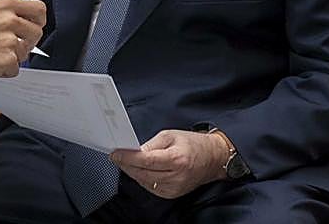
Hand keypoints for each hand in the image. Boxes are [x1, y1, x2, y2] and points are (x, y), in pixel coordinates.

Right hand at [0, 0, 46, 80]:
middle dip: (26, 41)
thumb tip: (18, 20)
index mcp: (4, 5)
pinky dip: (3, 70)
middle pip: (36, 32)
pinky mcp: (6, 60)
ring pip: (25, 53)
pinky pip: (15, 69)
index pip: (39, 9)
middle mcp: (9, 20)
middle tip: (10, 45)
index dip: (37, 20)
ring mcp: (9, 41)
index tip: (33, 25)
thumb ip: (3, 14)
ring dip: (12, 57)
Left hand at [110, 129, 227, 198]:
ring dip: (132, 172)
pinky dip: (141, 178)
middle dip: (126, 164)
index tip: (115, 153)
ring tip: (124, 161)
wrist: (212, 159)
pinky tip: (137, 170)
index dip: (128, 157)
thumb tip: (134, 150)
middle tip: (116, 156)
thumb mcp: (170, 135)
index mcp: (177, 159)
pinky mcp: (173, 194)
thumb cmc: (192, 144)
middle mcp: (176, 176)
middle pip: (143, 173)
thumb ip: (151, 144)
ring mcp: (175, 188)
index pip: (146, 160)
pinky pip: (151, 187)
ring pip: (145, 182)